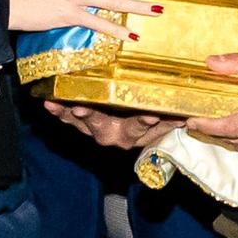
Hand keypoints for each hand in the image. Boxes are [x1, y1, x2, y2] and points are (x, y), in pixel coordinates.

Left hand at [45, 102, 182, 148]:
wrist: (138, 134)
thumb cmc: (156, 123)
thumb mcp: (167, 122)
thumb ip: (174, 117)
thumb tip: (190, 111)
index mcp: (135, 133)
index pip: (140, 127)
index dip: (145, 122)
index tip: (150, 115)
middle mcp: (115, 135)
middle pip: (102, 127)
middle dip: (91, 118)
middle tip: (81, 109)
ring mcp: (97, 130)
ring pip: (81, 124)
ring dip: (68, 114)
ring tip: (56, 105)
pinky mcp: (84, 125)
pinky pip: (69, 120)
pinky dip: (59, 111)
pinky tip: (48, 102)